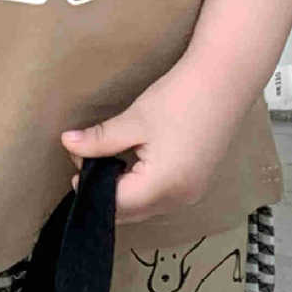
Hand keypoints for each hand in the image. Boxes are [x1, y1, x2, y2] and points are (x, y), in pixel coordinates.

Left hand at [59, 58, 249, 224]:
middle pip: (131, 211)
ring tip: (106, 156)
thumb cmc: (179, 99)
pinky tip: (131, 161)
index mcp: (163, 187)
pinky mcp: (196, 182)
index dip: (91, 188)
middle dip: (105, 191)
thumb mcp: (134, 121)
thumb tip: (67, 144)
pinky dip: (141, 186)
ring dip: (123, 190)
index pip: (116, 205)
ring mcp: (192, 193)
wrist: (224, 81)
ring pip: (146, 206)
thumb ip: (99, 140)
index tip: (75, 165)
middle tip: (87, 158)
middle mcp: (180, 199)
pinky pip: (161, 196)